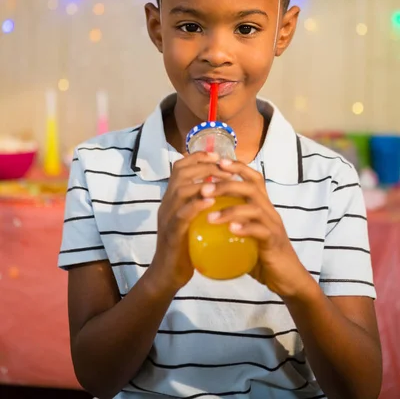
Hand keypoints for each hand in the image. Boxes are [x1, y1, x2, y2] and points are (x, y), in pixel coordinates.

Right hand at [150, 152, 233, 293]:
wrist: (167, 275)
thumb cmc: (184, 247)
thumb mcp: (192, 220)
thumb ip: (200, 204)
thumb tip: (220, 189)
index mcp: (172, 199)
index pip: (180, 168)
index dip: (197, 157)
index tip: (217, 155)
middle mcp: (167, 204)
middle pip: (180, 173)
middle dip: (203, 165)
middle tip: (223, 166)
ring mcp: (167, 218)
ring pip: (179, 190)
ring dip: (201, 182)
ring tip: (220, 180)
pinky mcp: (171, 234)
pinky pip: (182, 215)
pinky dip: (196, 206)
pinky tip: (211, 202)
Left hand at [202, 159, 312, 297]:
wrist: (287, 278)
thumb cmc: (263, 255)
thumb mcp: (246, 233)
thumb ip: (231, 223)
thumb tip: (203, 218)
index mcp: (263, 206)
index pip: (253, 178)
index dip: (238, 167)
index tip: (218, 162)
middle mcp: (269, 211)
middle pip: (251, 187)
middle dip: (226, 185)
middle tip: (204, 190)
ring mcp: (273, 226)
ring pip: (254, 208)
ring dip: (230, 210)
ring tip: (210, 216)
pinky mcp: (274, 242)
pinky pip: (261, 231)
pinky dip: (246, 228)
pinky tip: (232, 230)